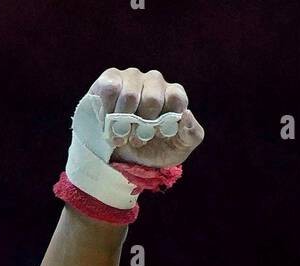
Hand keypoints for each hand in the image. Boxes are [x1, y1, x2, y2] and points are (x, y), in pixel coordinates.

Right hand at [88, 66, 203, 168]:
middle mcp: (155, 81)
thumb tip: (187, 114)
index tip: (158, 135)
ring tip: (122, 136)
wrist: (125, 154)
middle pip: (152, 98)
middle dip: (144, 126)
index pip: (176, 97)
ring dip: (124, 123)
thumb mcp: (179, 149)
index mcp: (174, 95)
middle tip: (138, 140)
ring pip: (129, 95)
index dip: (165, 120)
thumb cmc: (156, 148)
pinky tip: (108, 122)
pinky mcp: (111, 78)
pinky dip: (108, 112)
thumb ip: (192, 134)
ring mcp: (133, 77)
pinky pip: (110, 89)